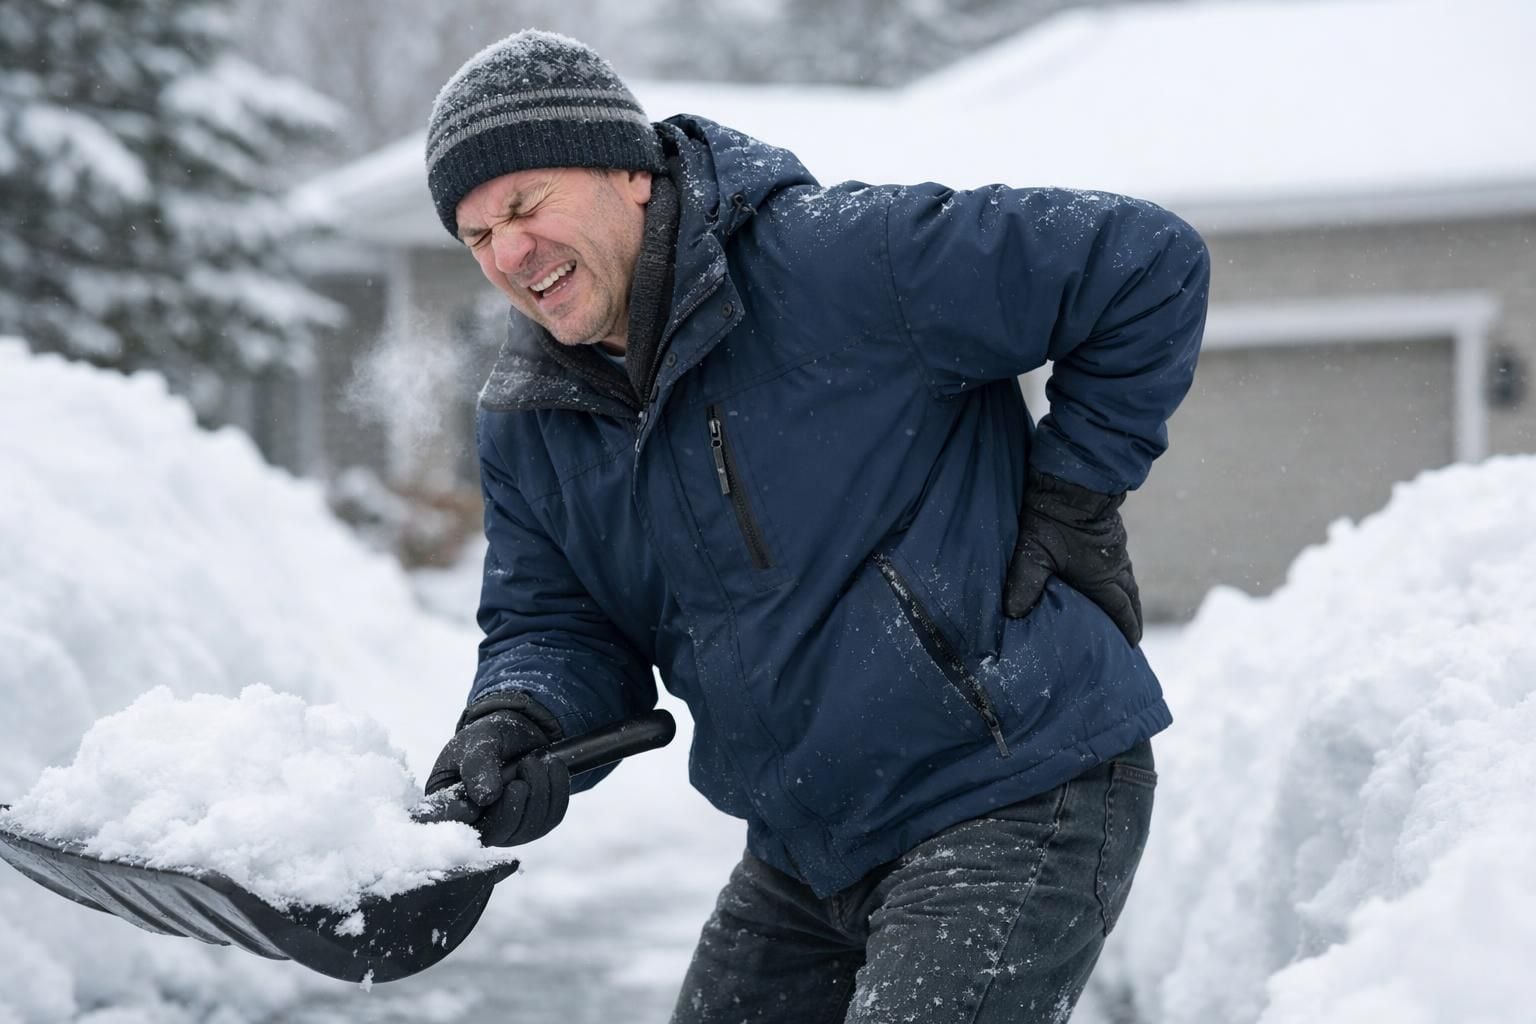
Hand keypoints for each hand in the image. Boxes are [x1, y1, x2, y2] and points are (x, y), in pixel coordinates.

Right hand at [425, 699, 570, 846]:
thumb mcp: (478, 741)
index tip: (472, 804)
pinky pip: (550, 818)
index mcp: (446, 802)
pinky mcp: (533, 824)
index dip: (458, 817)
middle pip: (494, 833)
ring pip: (526, 828)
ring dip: (539, 790)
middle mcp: (475, 823)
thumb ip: (478, 766)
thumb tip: (485, 798)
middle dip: (514, 801)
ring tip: (536, 760)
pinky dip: (557, 791)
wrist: (518, 731)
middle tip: (526, 765)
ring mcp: (506, 828)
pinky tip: (553, 767)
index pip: (443, 823)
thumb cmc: (488, 737)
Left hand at [1004, 469, 1142, 645]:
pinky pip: (1121, 566)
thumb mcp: (1034, 553)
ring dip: (1127, 600)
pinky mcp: (1110, 536)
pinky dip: (1119, 580)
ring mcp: (1116, 550)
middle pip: (1131, 600)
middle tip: (1130, 638)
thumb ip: (1024, 584)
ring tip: (1122, 613)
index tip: (1130, 647)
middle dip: (1131, 619)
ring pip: (1128, 582)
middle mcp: (1116, 566)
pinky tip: (1107, 579)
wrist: (1071, 479)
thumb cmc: (1053, 518)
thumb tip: (1013, 615)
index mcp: (1104, 578)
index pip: (1121, 612)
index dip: (1126, 630)